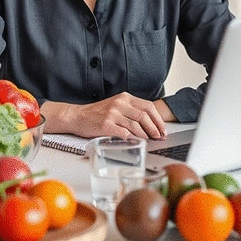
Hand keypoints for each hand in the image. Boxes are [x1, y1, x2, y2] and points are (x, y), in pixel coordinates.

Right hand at [43, 93, 167, 139]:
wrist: (77, 116)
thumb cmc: (97, 114)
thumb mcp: (116, 106)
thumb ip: (131, 110)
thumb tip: (151, 124)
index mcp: (124, 97)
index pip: (148, 106)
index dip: (158, 119)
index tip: (163, 129)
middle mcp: (119, 103)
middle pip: (145, 116)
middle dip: (155, 129)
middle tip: (159, 138)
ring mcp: (112, 114)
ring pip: (136, 125)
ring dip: (145, 135)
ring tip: (149, 141)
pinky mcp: (106, 125)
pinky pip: (125, 133)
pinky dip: (133, 139)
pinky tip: (135, 143)